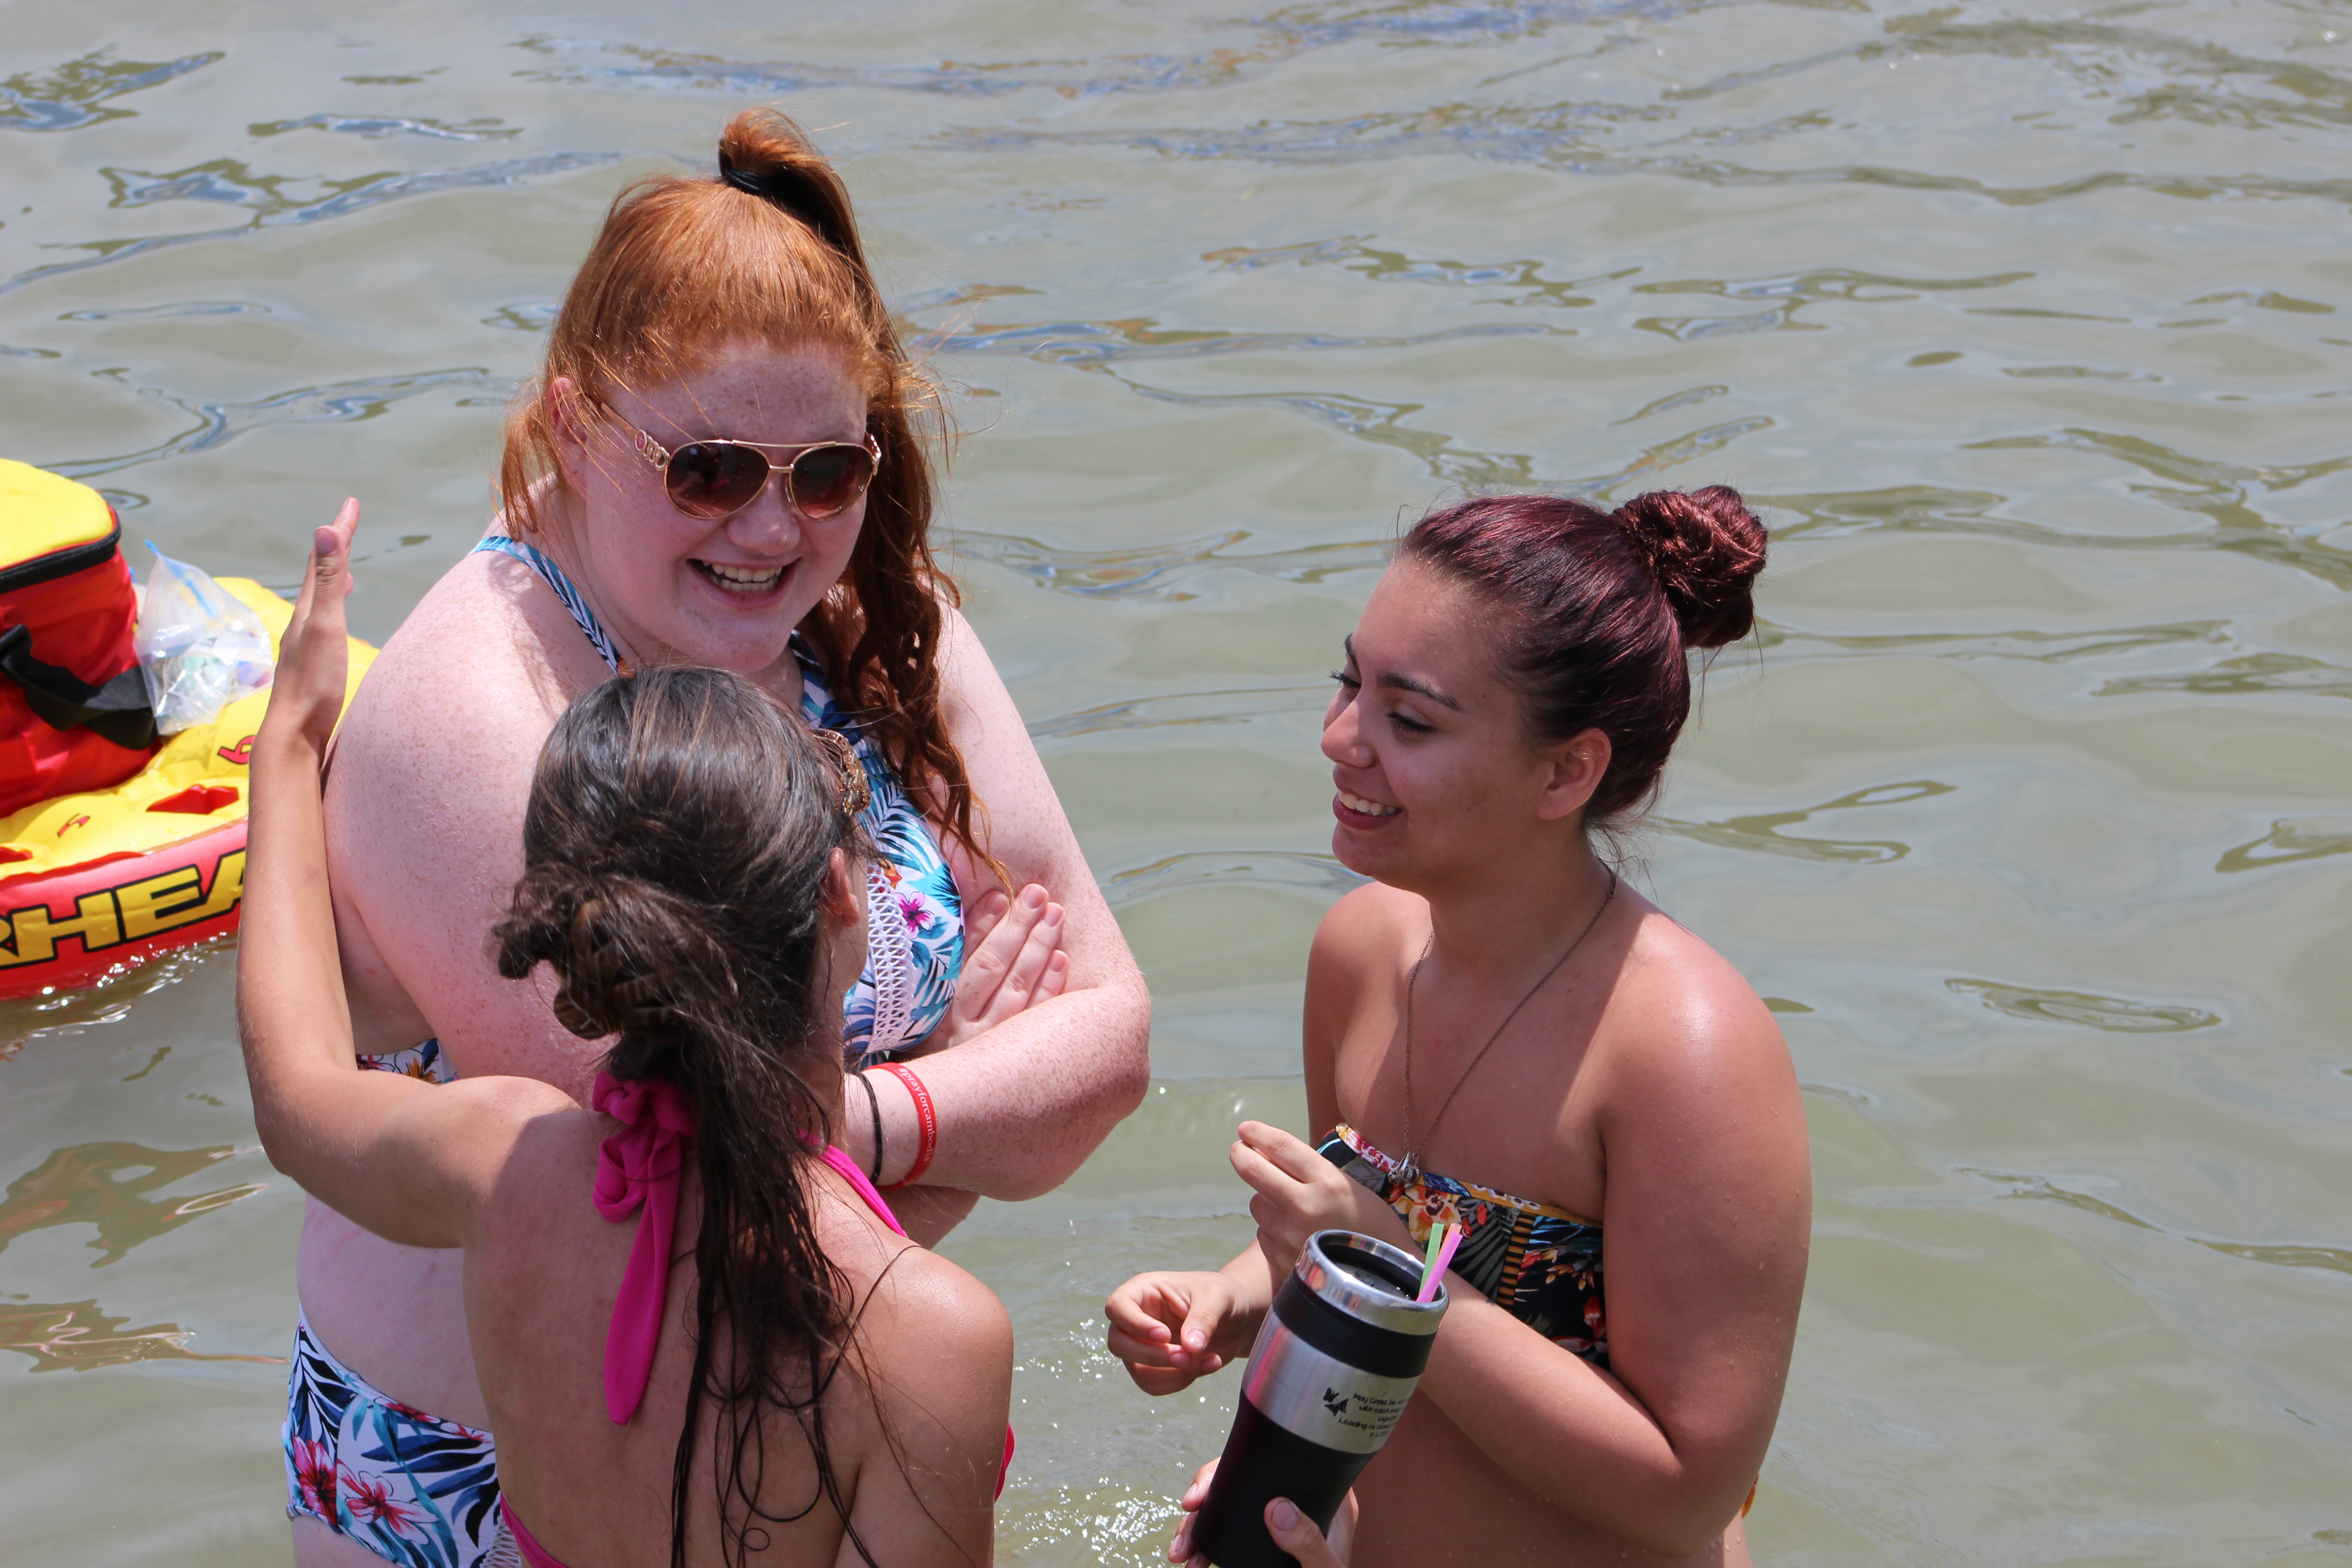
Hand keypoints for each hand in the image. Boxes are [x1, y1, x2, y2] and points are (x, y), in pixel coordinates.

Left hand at [259, 500, 358, 762]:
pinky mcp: (313, 664)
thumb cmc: (314, 684)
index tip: (350, 503)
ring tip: (347, 570)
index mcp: (307, 610)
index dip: (338, 530)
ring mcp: (306, 644)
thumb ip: (328, 582)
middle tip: (346, 527)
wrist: (294, 734)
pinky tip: (336, 622)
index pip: (324, 560)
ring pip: (320, 601)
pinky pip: (325, 623)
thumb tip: (323, 530)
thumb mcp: (325, 627)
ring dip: (334, 580)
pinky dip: (334, 610)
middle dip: (334, 550)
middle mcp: (303, 623)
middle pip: (319, 577)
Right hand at [926, 883, 1066, 1051]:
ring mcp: (988, 1044)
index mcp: (933, 1007)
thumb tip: (967, 895)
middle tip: (1037, 894)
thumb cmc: (942, 1042)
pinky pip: (1035, 1017)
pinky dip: (1049, 986)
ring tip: (1056, 914)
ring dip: (1038, 947)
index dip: (980, 925)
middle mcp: (958, 1026)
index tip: (1000, 896)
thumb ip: (952, 954)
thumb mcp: (934, 1005)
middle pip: (991, 967)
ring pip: (1016, 988)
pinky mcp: (1015, 1058)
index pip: (960, 957)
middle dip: (1017, 926)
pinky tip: (1062, 959)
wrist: (943, 1101)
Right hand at [1106, 1271, 1254, 1394]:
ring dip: (1172, 1373)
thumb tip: (1190, 1347)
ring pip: (1136, 1369)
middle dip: (1152, 1356)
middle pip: (1118, 1343)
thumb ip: (1204, 1318)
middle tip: (1186, 1357)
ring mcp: (1143, 1345)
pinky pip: (1153, 1385)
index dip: (1134, 1324)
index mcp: (1145, 1291)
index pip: (1117, 1306)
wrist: (1237, 1318)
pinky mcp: (1156, 1367)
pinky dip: (1179, 1382)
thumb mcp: (1218, 1297)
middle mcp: (1137, 1318)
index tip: (1165, 1334)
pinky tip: (1207, 1366)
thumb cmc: (1223, 1296)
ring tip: (1207, 1360)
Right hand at [1167, 1461, 1350, 1567]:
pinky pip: (1227, 1532)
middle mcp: (1298, 1504)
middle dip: (1206, 1500)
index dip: (1237, 1464)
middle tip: (1188, 1519)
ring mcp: (1278, 1523)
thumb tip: (1277, 1508)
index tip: (1208, 1487)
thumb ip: (1310, 1543)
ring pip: (1228, 1506)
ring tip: (1181, 1551)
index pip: (1278, 1461)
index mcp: (1325, 1499)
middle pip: (1242, 1481)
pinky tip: (1192, 1557)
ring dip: (1198, 1526)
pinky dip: (1204, 1544)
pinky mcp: (1261, 1543)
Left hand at [1231, 1121, 1401, 1278]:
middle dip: (1241, 1155)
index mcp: (1328, 1183)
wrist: (1383, 1278)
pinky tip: (1296, 1236)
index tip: (1245, 1128)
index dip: (1259, 1134)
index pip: (1282, 1147)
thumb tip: (1264, 1151)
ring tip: (1293, 1212)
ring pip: (1257, 1205)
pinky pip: (1263, 1234)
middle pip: (1255, 1171)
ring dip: (1266, 1202)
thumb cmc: (1369, 1226)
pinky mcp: (1281, 1260)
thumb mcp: (1347, 1187)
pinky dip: (1273, 1230)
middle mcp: (1306, 1207)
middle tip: (1238, 1149)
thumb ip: (1308, 1171)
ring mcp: (1291, 1236)